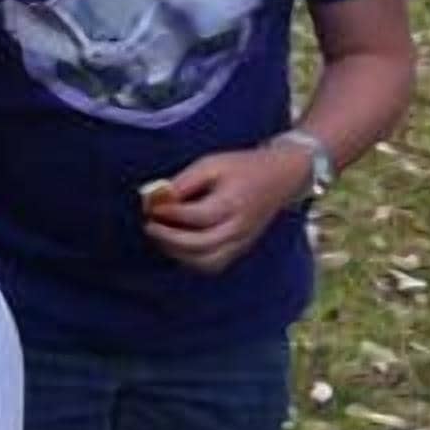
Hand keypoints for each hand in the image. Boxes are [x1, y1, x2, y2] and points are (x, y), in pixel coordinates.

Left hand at [143, 145, 311, 274]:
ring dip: (179, 254)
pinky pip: (214, 264)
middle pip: (201, 245)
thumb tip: (156, 196)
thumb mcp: (211, 164)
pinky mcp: (240, 249)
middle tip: (149, 226)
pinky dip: (191, 260)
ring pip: (207, 262)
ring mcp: (242, 242)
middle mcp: (239, 228)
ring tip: (160, 236)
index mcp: (233, 203)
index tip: (149, 207)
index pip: (198, 217)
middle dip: (169, 239)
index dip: (170, 214)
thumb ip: (184, 182)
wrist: (281, 177)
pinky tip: (176, 246)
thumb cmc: (241, 167)